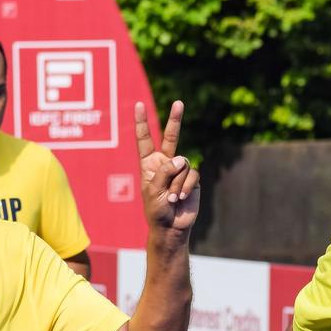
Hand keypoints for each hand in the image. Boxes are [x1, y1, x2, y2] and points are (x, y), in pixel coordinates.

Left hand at [135, 100, 199, 232]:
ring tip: (171, 198)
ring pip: (182, 165)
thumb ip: (165, 172)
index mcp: (149, 164)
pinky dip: (185, 187)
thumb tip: (182, 159)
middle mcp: (165, 163)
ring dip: (176, 184)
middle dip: (175, 120)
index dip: (141, 123)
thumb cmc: (156, 210)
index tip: (138, 104)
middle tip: (178, 102)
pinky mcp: (193, 180)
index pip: (145, 140)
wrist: (171, 227)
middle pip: (171, 137)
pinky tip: (180, 198)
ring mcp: (180, 171)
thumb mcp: (153, 190)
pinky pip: (191, 175)